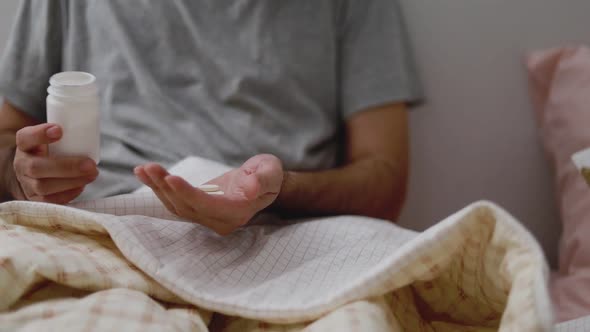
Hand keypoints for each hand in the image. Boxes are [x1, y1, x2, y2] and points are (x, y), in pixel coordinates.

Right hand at [12, 124, 98, 203]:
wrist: (34, 174)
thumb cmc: (50, 152)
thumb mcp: (51, 140)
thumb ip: (65, 135)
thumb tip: (90, 130)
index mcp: (25, 145)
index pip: (26, 137)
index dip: (40, 134)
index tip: (59, 130)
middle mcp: (22, 164)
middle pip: (36, 167)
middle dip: (67, 167)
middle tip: (90, 164)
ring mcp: (26, 183)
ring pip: (43, 186)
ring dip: (72, 181)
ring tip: (92, 174)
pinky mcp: (35, 199)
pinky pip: (50, 200)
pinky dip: (68, 193)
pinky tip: (82, 186)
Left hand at [134, 154, 283, 234]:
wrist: (263, 181)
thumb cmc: (268, 174)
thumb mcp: (270, 172)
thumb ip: (262, 180)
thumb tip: (251, 189)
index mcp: (237, 213)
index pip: (208, 206)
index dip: (188, 194)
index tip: (171, 178)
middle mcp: (219, 221)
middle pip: (187, 207)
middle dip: (166, 187)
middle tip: (150, 167)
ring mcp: (207, 218)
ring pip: (176, 206)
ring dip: (157, 188)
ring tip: (143, 169)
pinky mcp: (197, 210)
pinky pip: (174, 202)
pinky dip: (158, 188)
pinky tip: (145, 173)